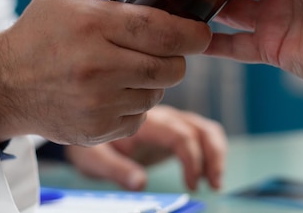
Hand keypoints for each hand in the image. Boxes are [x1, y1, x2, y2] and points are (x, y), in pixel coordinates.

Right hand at [0, 0, 211, 144]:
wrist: (3, 84)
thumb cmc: (41, 30)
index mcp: (92, 25)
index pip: (162, 30)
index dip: (192, 33)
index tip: (201, 30)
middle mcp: (97, 66)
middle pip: (169, 66)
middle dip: (178, 57)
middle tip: (167, 47)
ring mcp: (97, 102)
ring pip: (157, 92)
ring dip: (155, 80)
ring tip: (131, 66)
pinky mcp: (98, 128)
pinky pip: (140, 116)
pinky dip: (137, 103)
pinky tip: (114, 89)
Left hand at [63, 105, 226, 191]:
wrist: (86, 123)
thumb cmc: (91, 142)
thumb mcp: (94, 157)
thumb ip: (117, 169)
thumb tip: (140, 183)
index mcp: (146, 122)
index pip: (179, 133)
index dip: (191, 158)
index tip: (191, 184)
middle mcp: (163, 117)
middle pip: (200, 128)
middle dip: (212, 156)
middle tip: (214, 183)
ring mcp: (171, 122)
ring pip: (205, 128)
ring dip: (216, 153)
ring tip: (216, 181)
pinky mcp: (175, 130)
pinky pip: (202, 133)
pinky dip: (212, 150)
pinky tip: (208, 173)